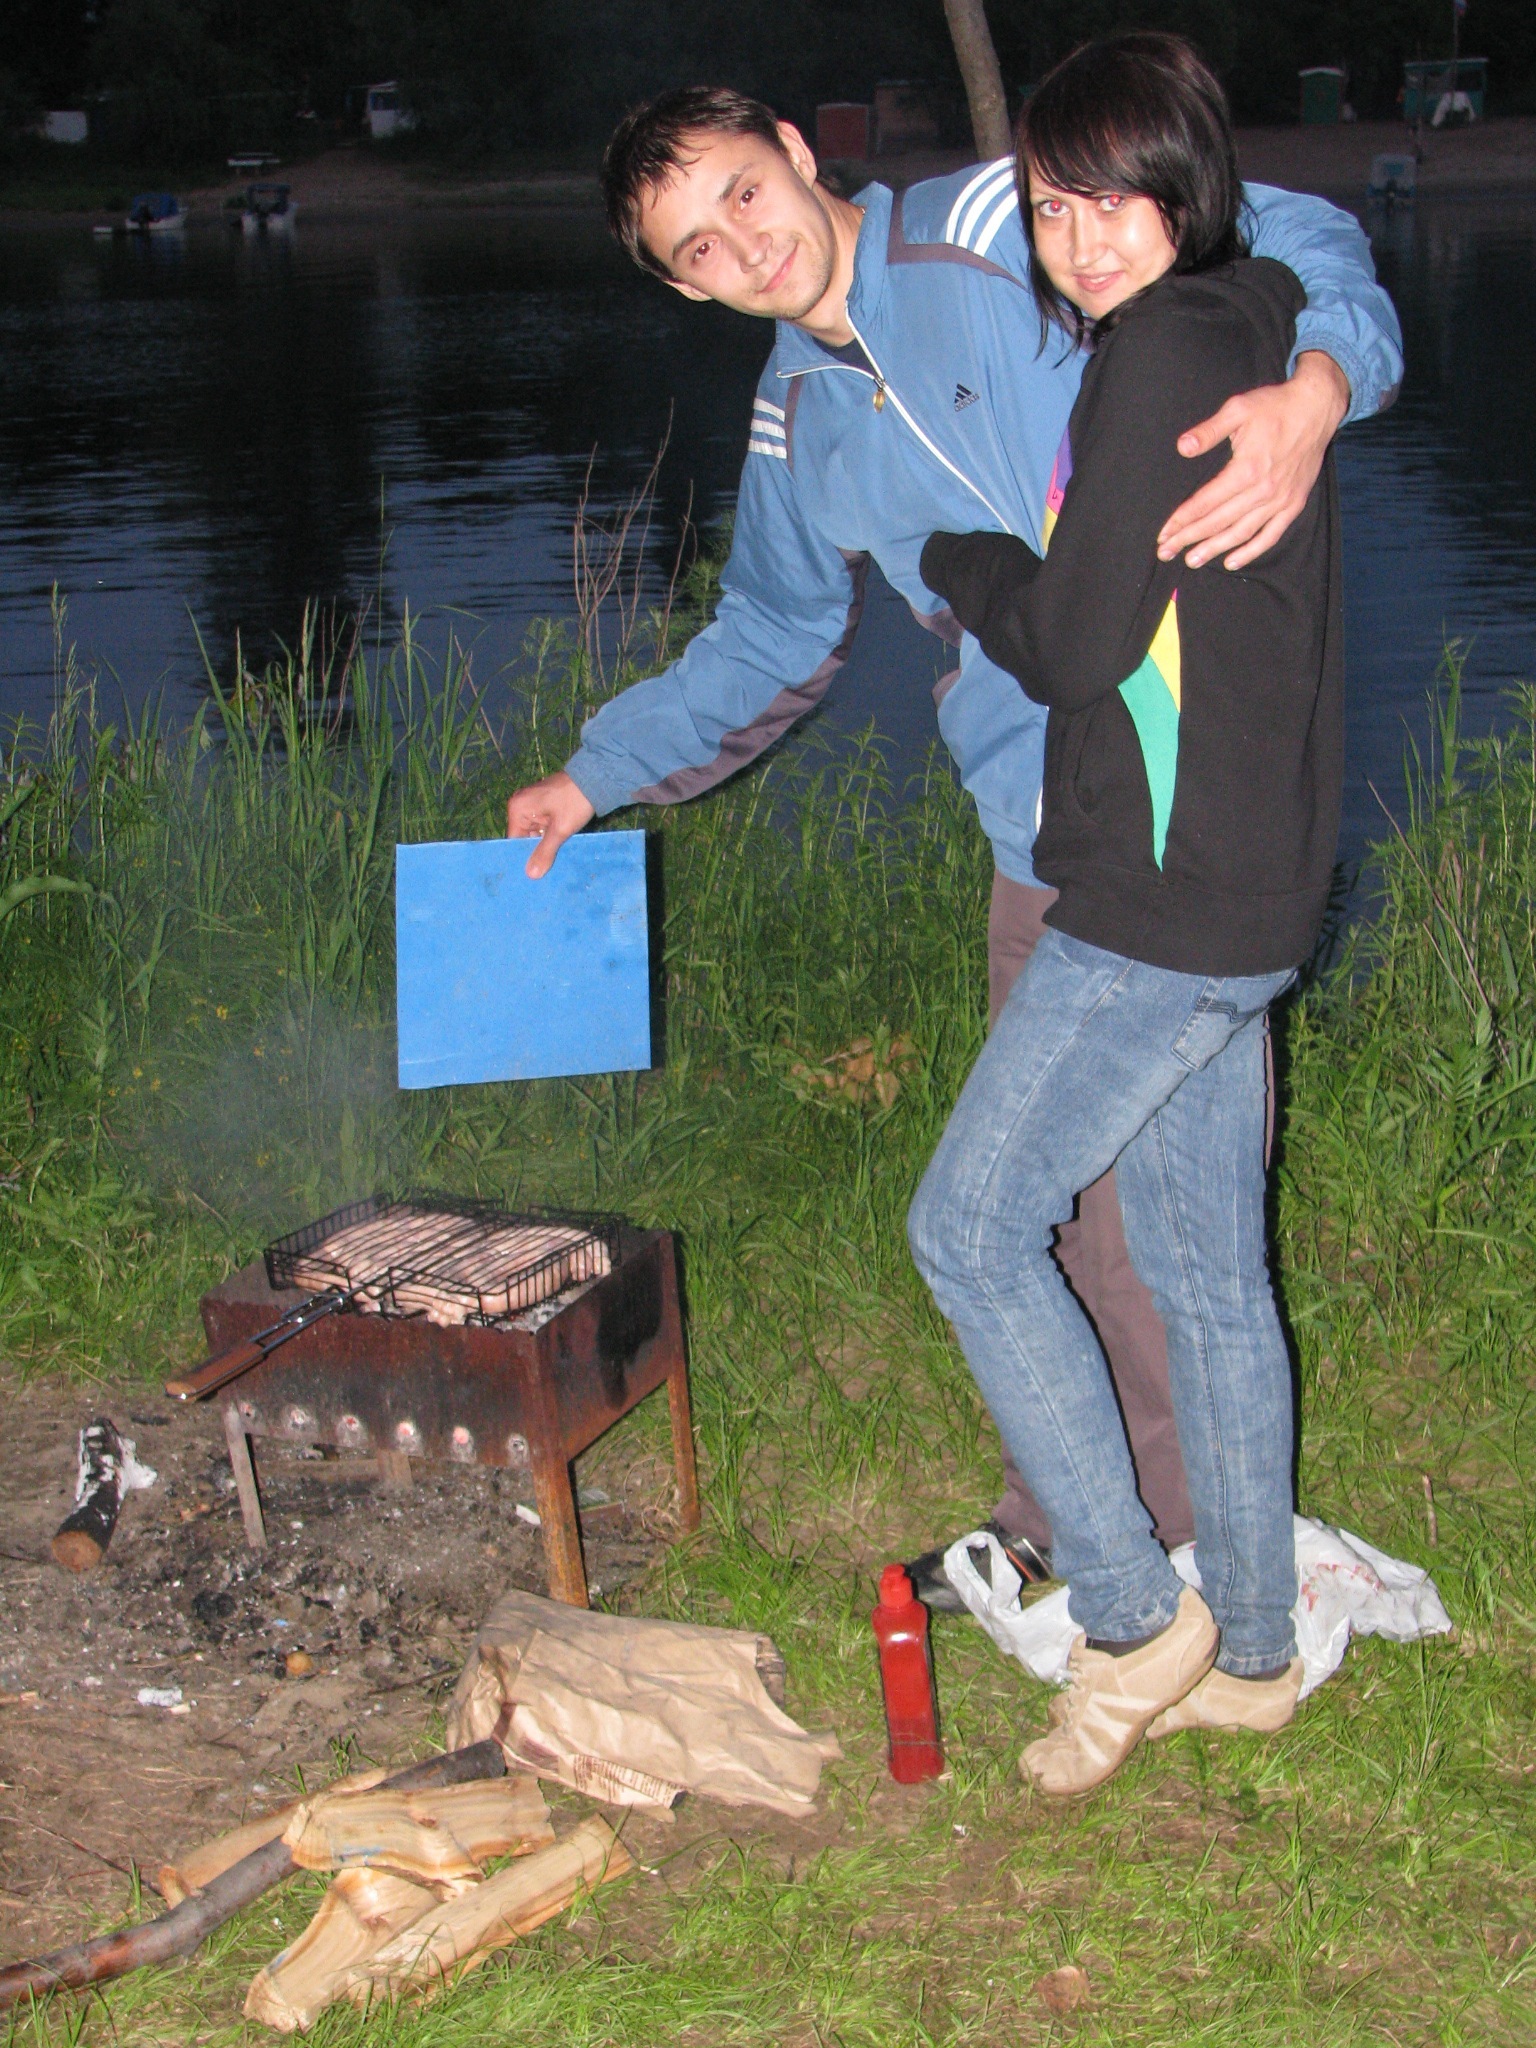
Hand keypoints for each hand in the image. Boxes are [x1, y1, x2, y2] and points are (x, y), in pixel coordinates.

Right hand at [505, 770, 594, 877]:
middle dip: (536, 851)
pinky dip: (551, 835)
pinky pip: (543, 826)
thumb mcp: (560, 830)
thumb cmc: (575, 801)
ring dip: (546, 844)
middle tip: (545, 872)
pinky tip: (559, 847)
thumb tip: (531, 874)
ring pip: (535, 833)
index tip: (532, 874)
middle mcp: (520, 805)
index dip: (524, 857)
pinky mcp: (544, 804)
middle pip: (524, 837)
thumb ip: (544, 852)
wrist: (595, 778)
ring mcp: (532, 804)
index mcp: (518, 808)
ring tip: (554, 862)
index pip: (514, 841)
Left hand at [1156, 351, 1349, 570]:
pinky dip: (1251, 552)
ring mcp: (1280, 500)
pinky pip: (1270, 536)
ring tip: (1192, 560)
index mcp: (1246, 469)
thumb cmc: (1275, 406)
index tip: (1163, 534)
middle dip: (1189, 539)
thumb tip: (1182, 447)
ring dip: (1215, 549)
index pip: (1205, 503)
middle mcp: (1262, 491)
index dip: (1182, 520)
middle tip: (1166, 552)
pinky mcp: (1293, 504)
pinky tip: (1231, 562)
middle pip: (1218, 522)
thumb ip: (1209, 431)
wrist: (1317, 407)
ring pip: (1241, 533)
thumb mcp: (1238, 409)